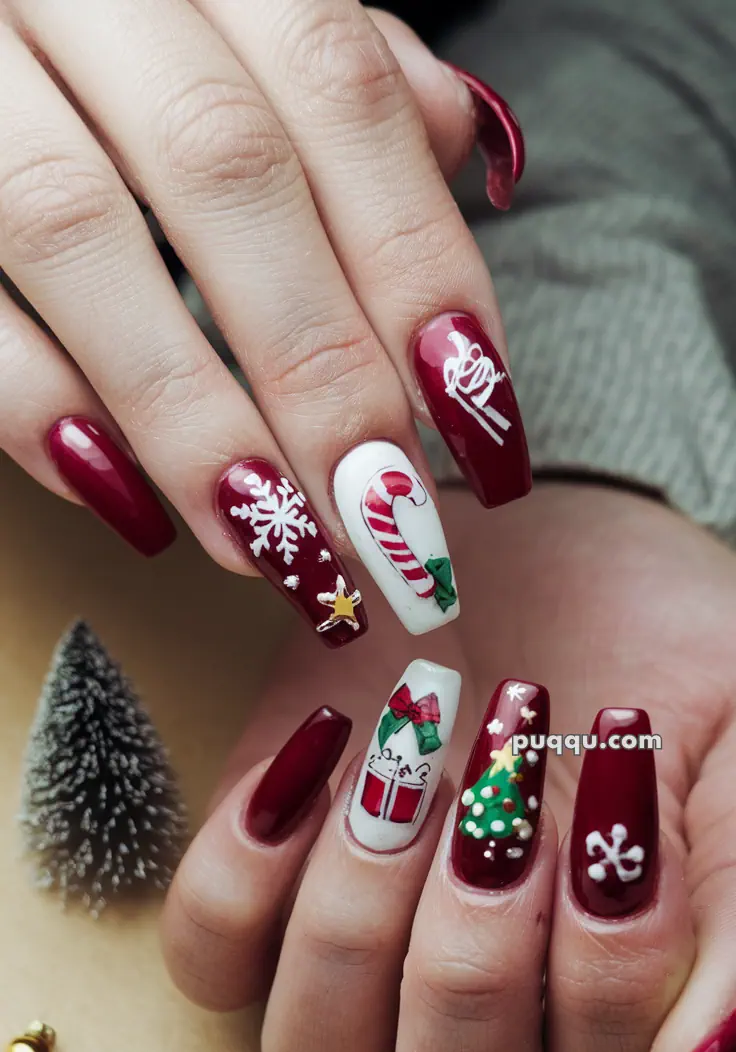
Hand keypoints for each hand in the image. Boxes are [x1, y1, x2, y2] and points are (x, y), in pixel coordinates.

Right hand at [0, 0, 526, 639]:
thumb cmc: (106, 40)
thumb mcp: (232, 12)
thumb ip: (334, 68)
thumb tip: (456, 135)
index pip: (338, 89)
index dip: (418, 263)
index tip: (480, 422)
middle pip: (222, 169)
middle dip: (319, 364)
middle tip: (387, 519)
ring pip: (74, 225)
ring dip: (191, 413)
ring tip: (278, 546)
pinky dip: (36, 406)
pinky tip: (126, 501)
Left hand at [162, 481, 735, 1051]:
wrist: (552, 544)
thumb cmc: (658, 654)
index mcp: (603, 1021)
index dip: (609, 971)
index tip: (619, 780)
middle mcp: (473, 1027)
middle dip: (477, 965)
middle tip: (506, 796)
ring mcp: (352, 968)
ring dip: (365, 915)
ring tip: (417, 762)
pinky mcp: (256, 885)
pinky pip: (209, 952)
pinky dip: (250, 866)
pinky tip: (326, 750)